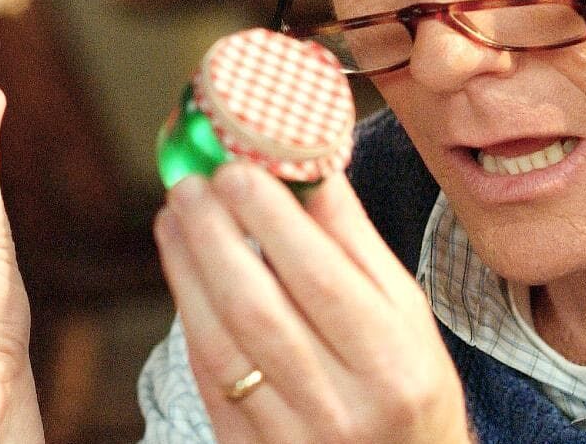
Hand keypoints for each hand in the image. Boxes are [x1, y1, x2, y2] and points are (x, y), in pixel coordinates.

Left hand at [157, 163, 470, 443]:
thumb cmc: (410, 386)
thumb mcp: (408, 316)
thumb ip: (358, 245)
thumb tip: (314, 168)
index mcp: (392, 363)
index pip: (321, 279)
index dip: (272, 221)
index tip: (239, 168)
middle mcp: (342, 406)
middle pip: (259, 311)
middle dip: (216, 238)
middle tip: (193, 182)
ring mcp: (292, 437)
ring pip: (222, 346)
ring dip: (188, 272)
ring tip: (175, 215)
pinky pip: (210, 381)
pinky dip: (191, 319)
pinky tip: (182, 272)